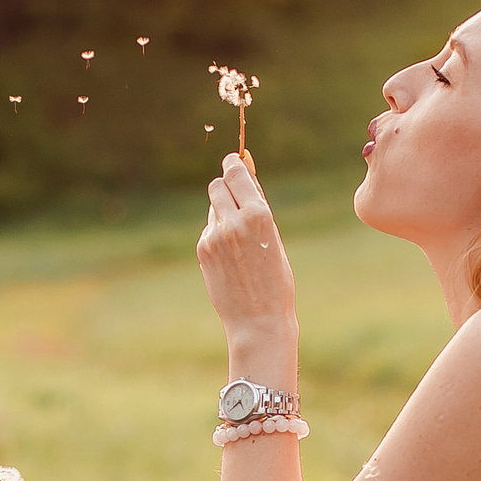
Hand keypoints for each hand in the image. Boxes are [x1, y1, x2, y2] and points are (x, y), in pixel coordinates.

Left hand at [197, 152, 298, 378]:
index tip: (233, 162)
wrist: (259, 318)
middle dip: (225, 187)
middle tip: (233, 196)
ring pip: (212, 208)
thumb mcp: (274, 237)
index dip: (233, 164)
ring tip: (239, 241)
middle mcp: (234, 221)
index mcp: (259, 214)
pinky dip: (217, 236)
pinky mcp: (204, 249)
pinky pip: (208, 230)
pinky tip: (230, 257)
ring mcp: (215, 236)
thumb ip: (258, 205)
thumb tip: (247, 173)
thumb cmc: (276, 278)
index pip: (236, 173)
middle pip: (217, 185)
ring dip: (222, 214)